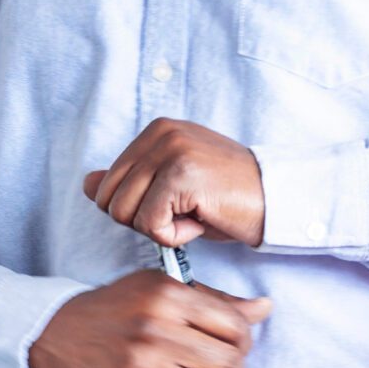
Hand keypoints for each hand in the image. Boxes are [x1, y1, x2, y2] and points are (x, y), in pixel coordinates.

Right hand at [27, 270, 271, 367]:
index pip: (237, 327)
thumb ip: (214, 301)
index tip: (229, 349)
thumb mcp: (160, 290)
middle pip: (231, 366)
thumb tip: (265, 309)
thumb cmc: (115, 310)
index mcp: (168, 296)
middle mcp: (155, 330)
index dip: (243, 344)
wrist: (53, 333)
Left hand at [83, 118, 265, 246]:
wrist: (280, 200)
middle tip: (185, 214)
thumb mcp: (173, 187)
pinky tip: (201, 221)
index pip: (108, 184)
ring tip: (194, 215)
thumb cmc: (228, 198)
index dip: (138, 210)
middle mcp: (160, 133)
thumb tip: (88, 183)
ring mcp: (171, 150)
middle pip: (109, 200)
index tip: (177, 204)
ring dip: (160, 230)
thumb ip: (131, 183)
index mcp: (156, 130)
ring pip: (125, 214)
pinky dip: (174, 237)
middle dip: (143, 221)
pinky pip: (151, 224)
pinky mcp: (181, 174)